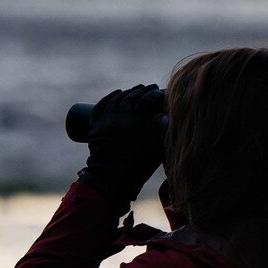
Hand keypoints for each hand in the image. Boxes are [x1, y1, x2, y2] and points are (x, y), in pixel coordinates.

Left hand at [77, 84, 164, 210]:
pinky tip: (117, 93)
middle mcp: (123, 113)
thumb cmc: (140, 165)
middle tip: (150, 89)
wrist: (113, 178)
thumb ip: (167, 130)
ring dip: (128, 92)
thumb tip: (171, 117)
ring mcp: (107, 118)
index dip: (157, 93)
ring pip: (118, 98)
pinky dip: (110, 97)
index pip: (150, 97)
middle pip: (134, 94)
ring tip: (135, 91)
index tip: (162, 94)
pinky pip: (102, 105)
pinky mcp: (95, 124)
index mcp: (141, 117)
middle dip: (143, 90)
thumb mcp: (159, 146)